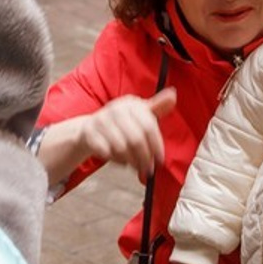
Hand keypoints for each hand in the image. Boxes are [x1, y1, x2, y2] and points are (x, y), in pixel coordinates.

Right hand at [42, 89, 175, 180]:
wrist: (90, 128)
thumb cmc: (121, 123)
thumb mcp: (140, 113)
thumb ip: (158, 107)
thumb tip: (173, 95)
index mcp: (131, 104)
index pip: (149, 126)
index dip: (156, 146)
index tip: (160, 159)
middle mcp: (115, 109)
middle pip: (135, 139)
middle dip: (144, 158)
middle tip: (149, 168)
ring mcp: (101, 121)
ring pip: (121, 148)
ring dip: (131, 162)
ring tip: (137, 167)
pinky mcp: (89, 134)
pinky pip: (107, 153)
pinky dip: (117, 161)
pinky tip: (122, 162)